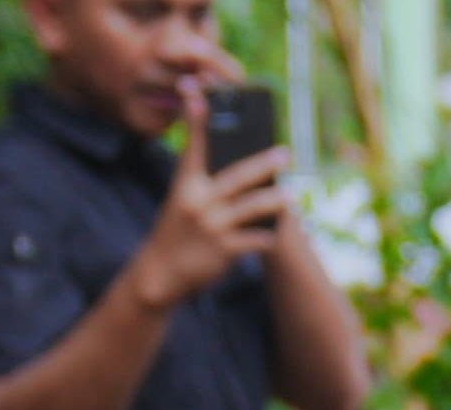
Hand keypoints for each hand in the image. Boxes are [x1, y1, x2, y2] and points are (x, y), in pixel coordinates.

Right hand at [126, 84, 284, 314]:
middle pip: (237, 176)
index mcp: (185, 185)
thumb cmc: (178, 232)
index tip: (202, 95)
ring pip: (254, 207)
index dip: (199, 121)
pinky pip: (257, 239)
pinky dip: (269, 236)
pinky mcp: (224, 249)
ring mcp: (211, 225)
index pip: (195, 147)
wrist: (160, 273)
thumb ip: (203, 183)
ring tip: (290, 197)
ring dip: (276, 201)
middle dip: (263, 164)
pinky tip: (276, 235)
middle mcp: (197, 201)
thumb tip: (240, 166)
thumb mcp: (182, 202)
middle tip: (285, 154)